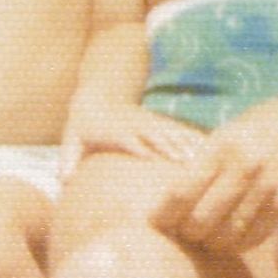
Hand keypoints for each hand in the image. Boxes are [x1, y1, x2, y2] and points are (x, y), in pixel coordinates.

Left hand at [64, 98, 204, 172]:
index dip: (149, 151)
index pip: (135, 143)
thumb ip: (68, 159)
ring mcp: (152, 123)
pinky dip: (197, 139)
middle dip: (177, 150)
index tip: (161, 163)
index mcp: (118, 132)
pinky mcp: (160, 123)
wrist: (95, 96)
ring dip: (192, 145)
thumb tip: (62, 181)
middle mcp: (138, 126)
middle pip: (160, 138)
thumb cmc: (82, 125)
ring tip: (211, 159)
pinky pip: (182, 131)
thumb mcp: (72, 139)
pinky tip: (215, 148)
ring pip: (175, 134)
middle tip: (196, 166)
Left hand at [148, 102, 277, 256]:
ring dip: (209, 242)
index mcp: (223, 146)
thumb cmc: (267, 123)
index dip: (162, 214)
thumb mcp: (229, 131)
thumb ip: (204, 161)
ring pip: (226, 236)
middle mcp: (244, 170)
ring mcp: (268, 190)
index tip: (153, 222)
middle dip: (184, 232)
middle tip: (178, 232)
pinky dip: (236, 243)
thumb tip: (173, 195)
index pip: (181, 193)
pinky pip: (253, 238)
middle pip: (200, 221)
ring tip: (202, 236)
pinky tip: (229, 238)